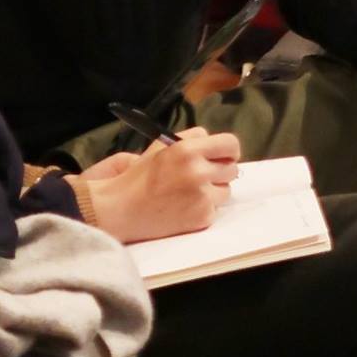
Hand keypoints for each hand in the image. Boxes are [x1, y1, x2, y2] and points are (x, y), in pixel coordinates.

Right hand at [84, 129, 239, 241]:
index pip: (230, 144)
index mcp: (187, 150)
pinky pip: (215, 209)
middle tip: (203, 176)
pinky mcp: (202, 217)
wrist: (124, 209)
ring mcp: (202, 196)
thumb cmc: (141, 176)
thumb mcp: (162, 146)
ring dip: (214, 191)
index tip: (223, 156)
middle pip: (232, 168)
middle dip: (220, 171)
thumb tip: (213, 141)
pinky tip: (184, 207)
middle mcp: (198, 172)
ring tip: (189, 193)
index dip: (228, 151)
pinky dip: (203, 208)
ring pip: (226, 190)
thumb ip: (191, 139)